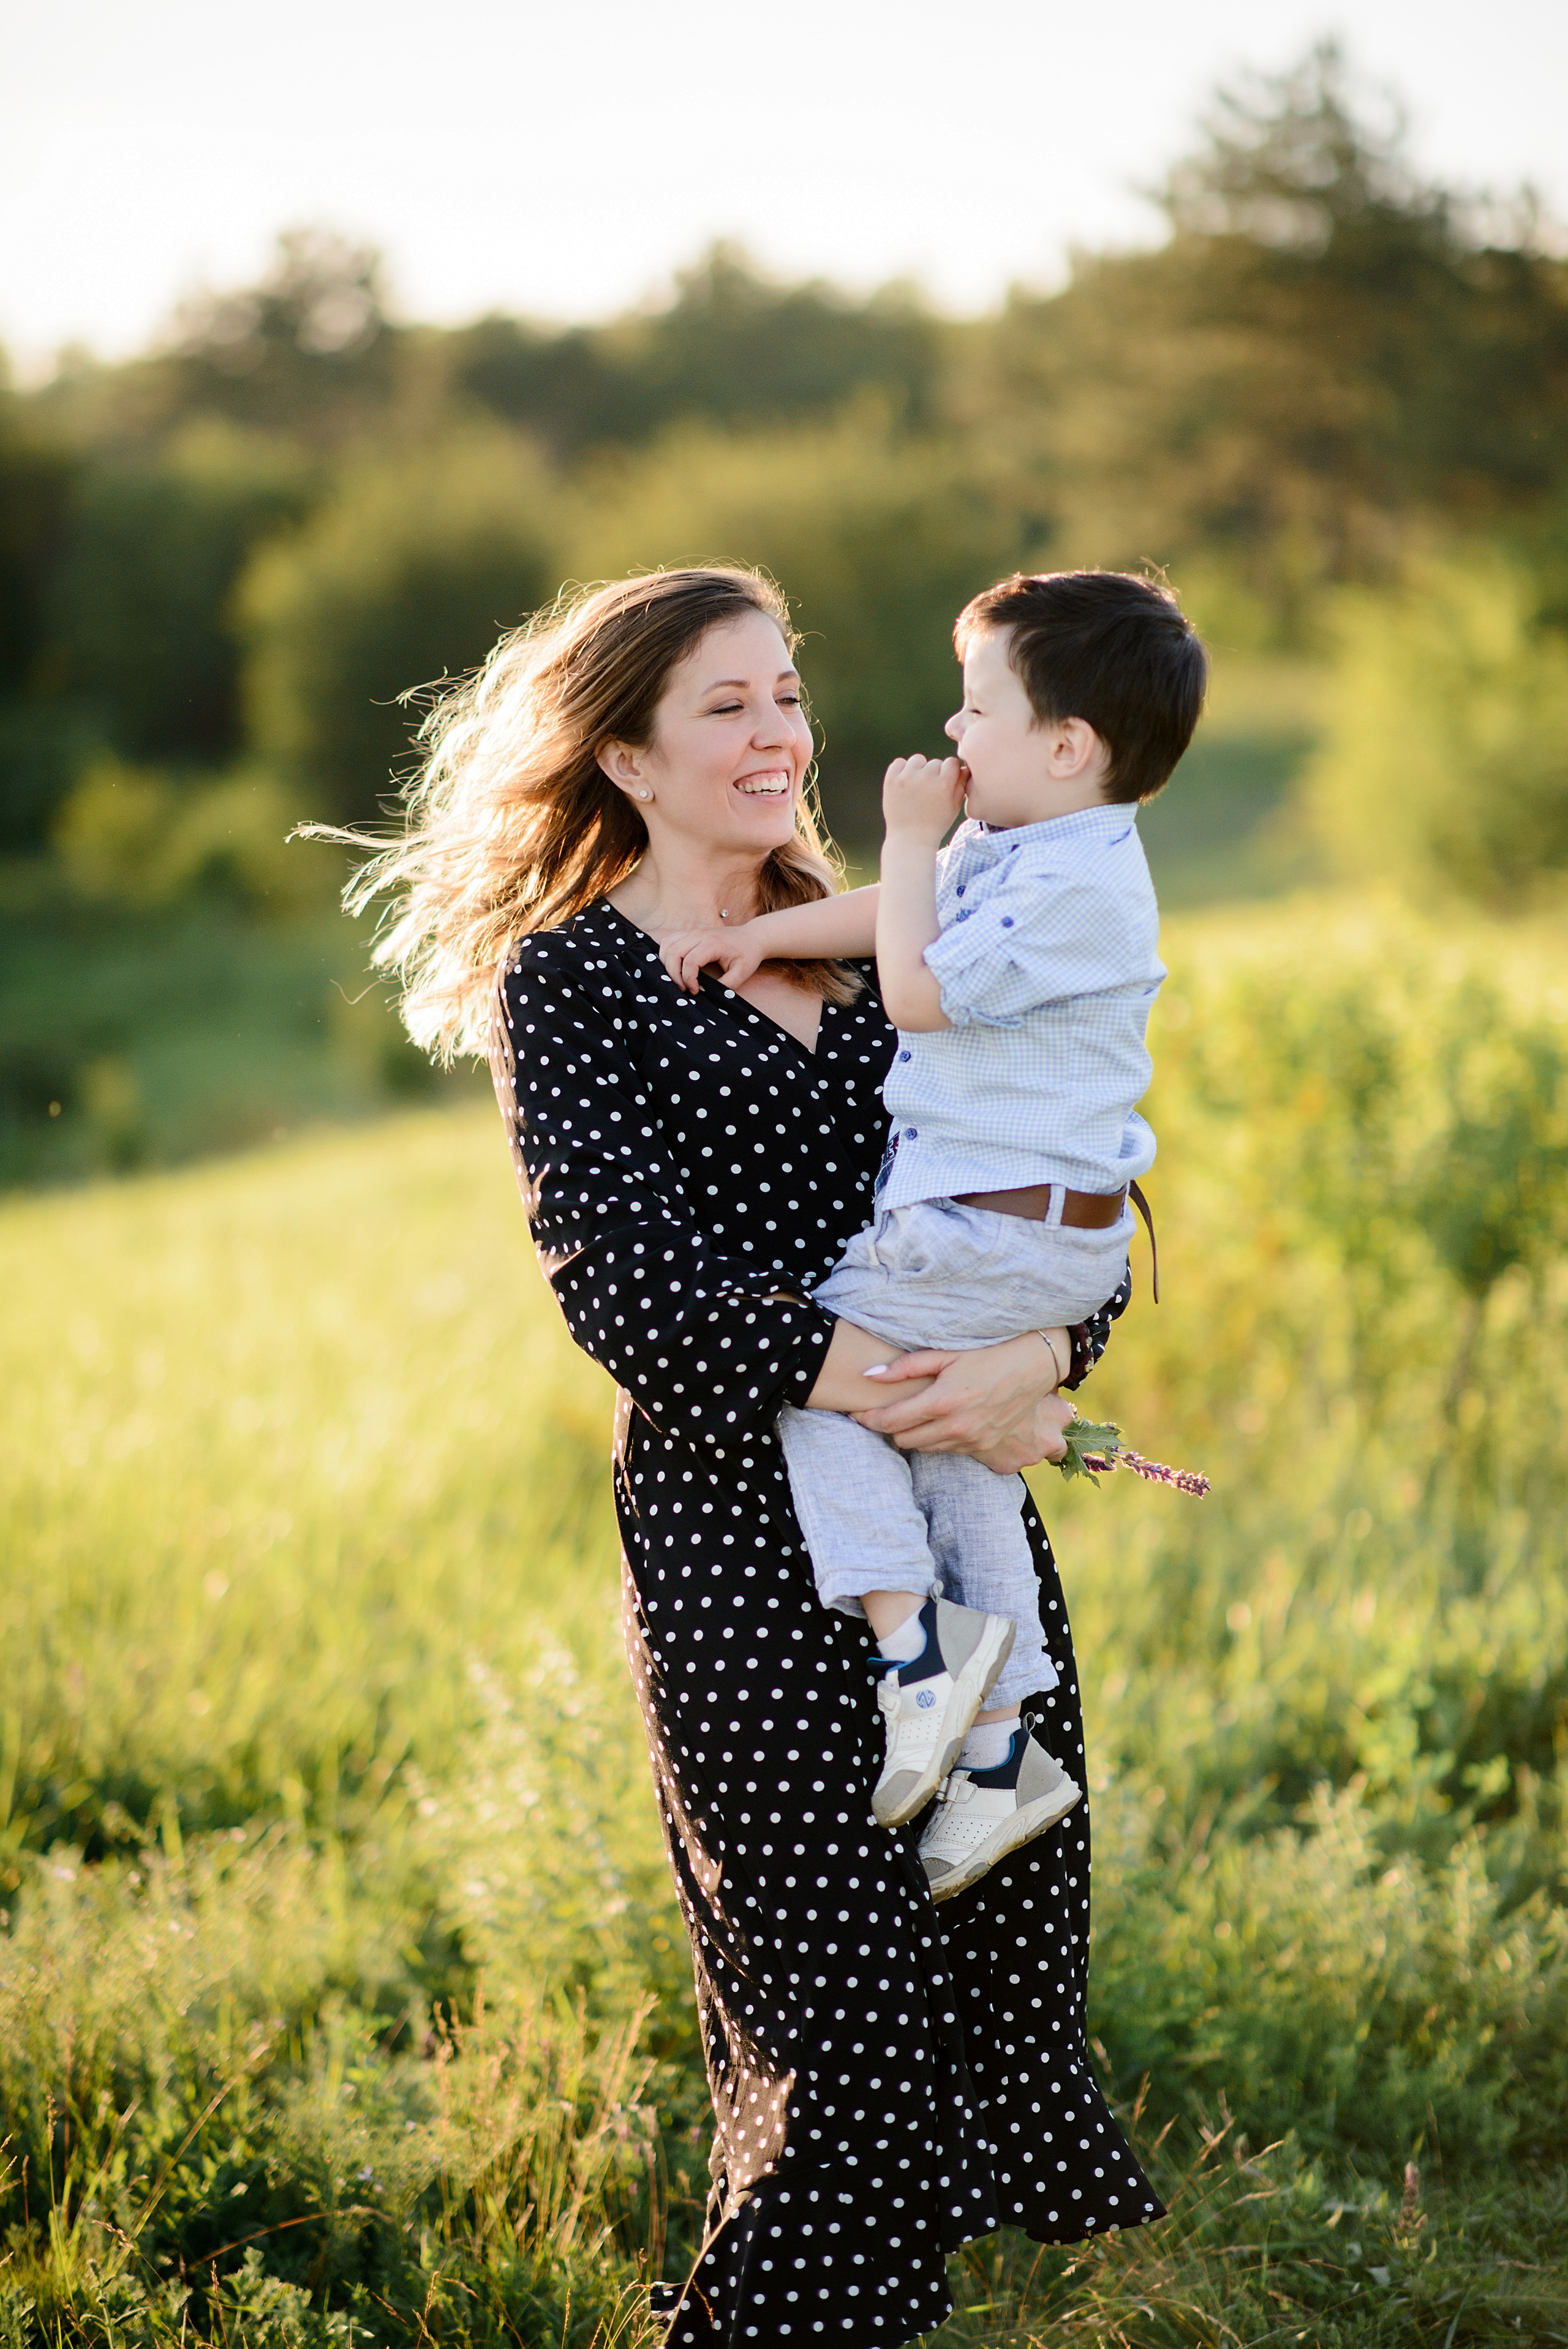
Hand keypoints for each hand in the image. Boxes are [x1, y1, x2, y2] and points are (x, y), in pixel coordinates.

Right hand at [660, 923, 763, 994]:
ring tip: (677, 978)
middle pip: (673, 952)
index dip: (688, 980)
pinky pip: (669, 941)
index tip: (696, 991)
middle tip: (683, 988)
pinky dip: (666, 954)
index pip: (690, 961)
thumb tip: (709, 995)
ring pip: (667, 945)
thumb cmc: (748, 954)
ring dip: (667, 964)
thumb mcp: (743, 972)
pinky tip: (674, 967)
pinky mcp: (689, 933)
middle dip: (673, 974)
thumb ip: (727, 985)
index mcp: (713, 943)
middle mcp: (699, 935)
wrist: (752, 936)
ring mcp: (692, 932)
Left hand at [852, 1333, 1073, 1473]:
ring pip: (923, 1448)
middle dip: (888, 1427)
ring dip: (911, 1435)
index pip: (891, 1421)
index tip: (855, 1414)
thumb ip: (905, 1367)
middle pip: (903, 1440)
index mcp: (942, 1402)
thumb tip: (868, 1375)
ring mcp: (971, 1440)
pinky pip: (946, 1450)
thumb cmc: (988, 1352)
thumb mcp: (945, 1353)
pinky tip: (937, 1421)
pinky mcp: (983, 1447)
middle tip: (881, 1412)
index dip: (867, 1419)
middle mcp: (955, 1427)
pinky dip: (935, 1439)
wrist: (1034, 1365)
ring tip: (908, 1415)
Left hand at [882, 754, 965, 846]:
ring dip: (919, 769)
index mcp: (944, 784)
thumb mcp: (954, 807)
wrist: (910, 839)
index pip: (952, 762)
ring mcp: (907, 778)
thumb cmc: (935, 824)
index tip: (946, 782)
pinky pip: (899, 762)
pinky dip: (902, 770)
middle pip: (935, 762)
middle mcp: (925, 778)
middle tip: (930, 792)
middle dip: (935, 774)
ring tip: (917, 788)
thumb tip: (964, 767)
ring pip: (918, 760)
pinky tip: (905, 784)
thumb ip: (961, 784)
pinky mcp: (891, 780)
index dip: (950, 772)